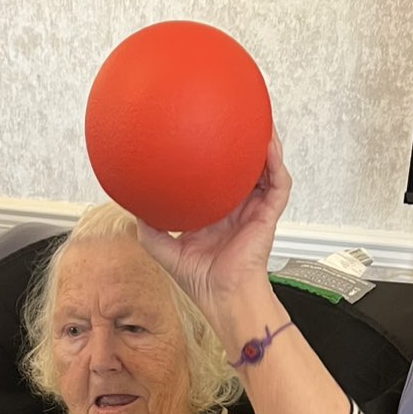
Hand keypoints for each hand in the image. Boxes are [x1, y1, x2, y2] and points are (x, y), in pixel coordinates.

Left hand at [137, 127, 290, 339]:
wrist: (223, 296)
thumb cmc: (201, 281)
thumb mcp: (164, 248)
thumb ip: (149, 227)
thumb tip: (133, 206)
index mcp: (217, 213)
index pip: (219, 179)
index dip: (216, 158)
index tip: (207, 135)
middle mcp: (237, 208)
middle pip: (245, 168)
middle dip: (244, 144)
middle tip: (236, 117)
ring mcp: (254, 210)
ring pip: (267, 169)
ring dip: (265, 145)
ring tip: (259, 120)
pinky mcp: (268, 215)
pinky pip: (279, 184)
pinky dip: (276, 164)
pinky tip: (268, 146)